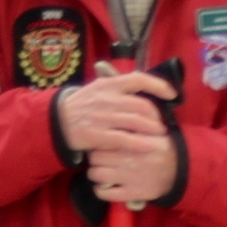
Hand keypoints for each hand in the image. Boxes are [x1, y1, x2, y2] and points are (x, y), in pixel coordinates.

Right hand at [56, 69, 179, 204]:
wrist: (55, 122)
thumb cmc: (80, 106)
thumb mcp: (96, 88)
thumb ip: (117, 86)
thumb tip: (142, 85)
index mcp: (108, 84)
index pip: (138, 79)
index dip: (159, 86)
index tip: (171, 94)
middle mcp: (107, 99)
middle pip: (142, 105)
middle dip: (157, 116)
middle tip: (161, 124)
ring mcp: (102, 118)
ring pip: (137, 122)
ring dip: (153, 129)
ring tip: (159, 135)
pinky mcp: (98, 135)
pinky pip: (125, 139)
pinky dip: (141, 143)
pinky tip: (150, 146)